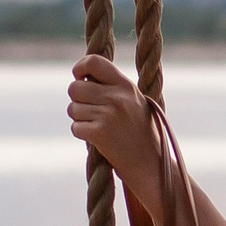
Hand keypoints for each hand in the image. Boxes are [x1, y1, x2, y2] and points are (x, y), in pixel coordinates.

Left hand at [67, 55, 157, 183]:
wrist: (152, 164)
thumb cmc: (142, 133)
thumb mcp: (135, 102)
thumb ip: (112, 87)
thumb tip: (82, 77)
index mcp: (126, 86)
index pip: (94, 62)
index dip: (80, 67)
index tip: (79, 77)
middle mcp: (117, 97)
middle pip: (75, 87)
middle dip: (77, 99)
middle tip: (91, 110)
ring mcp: (108, 115)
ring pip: (72, 108)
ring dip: (80, 118)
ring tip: (99, 126)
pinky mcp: (99, 133)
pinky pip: (75, 126)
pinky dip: (82, 133)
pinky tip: (98, 139)